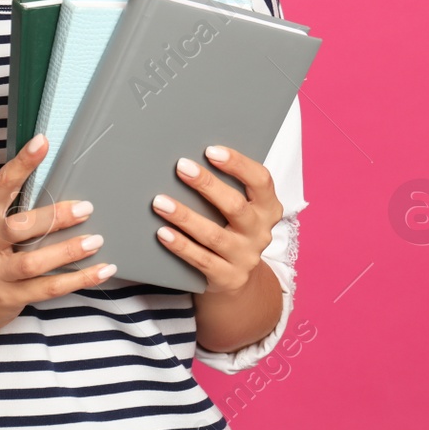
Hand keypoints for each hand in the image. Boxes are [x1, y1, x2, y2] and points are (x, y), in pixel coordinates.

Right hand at [0, 134, 115, 336]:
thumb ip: (10, 204)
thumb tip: (53, 175)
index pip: (1, 185)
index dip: (22, 164)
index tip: (42, 142)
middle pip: (18, 227)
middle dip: (53, 217)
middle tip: (85, 208)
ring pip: (32, 262)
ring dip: (67, 251)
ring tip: (96, 241)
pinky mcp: (9, 297)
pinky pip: (47, 288)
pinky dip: (77, 279)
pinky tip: (101, 271)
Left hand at [152, 145, 281, 294]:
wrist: (238, 278)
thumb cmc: (232, 229)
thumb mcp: (241, 208)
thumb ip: (227, 187)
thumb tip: (191, 161)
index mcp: (268, 208)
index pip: (261, 180)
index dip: (238, 164)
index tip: (211, 150)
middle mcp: (260, 232)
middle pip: (235, 206)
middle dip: (207, 185)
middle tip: (182, 167)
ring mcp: (245, 257)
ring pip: (214, 235)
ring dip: (185, 216)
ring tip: (160, 202)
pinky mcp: (228, 277)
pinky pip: (201, 260)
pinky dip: (181, 245)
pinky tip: (163, 232)